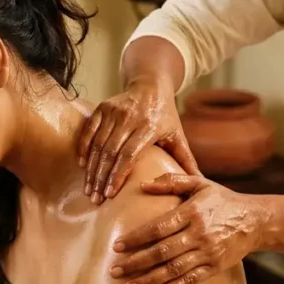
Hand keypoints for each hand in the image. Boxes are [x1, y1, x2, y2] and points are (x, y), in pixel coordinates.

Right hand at [79, 77, 198, 202]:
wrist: (151, 84)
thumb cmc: (166, 116)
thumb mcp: (178, 136)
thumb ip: (186, 160)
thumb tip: (201, 183)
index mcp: (149, 126)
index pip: (129, 154)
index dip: (117, 175)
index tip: (110, 194)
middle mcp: (130, 117)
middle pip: (111, 152)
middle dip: (101, 177)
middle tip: (95, 199)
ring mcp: (114, 111)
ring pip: (98, 144)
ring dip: (91, 169)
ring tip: (88, 189)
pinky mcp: (102, 107)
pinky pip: (89, 130)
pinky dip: (83, 148)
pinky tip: (82, 166)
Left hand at [109, 174, 261, 283]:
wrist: (255, 221)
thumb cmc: (221, 200)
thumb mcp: (200, 183)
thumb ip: (171, 182)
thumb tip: (142, 185)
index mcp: (192, 213)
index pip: (158, 227)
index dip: (136, 237)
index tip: (116, 245)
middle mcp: (199, 234)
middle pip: (162, 252)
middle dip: (136, 262)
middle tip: (113, 270)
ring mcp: (207, 253)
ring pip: (174, 270)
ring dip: (149, 280)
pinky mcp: (215, 267)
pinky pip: (191, 281)